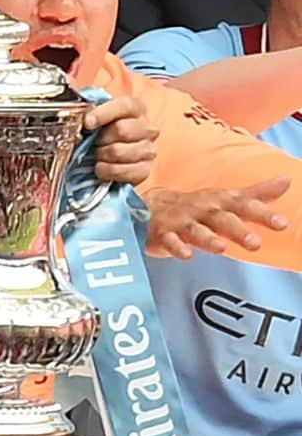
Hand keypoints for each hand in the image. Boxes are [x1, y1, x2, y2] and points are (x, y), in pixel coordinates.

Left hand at [84, 96, 157, 186]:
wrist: (105, 155)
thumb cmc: (100, 132)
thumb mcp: (95, 117)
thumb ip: (91, 113)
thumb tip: (85, 118)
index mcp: (137, 109)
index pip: (125, 106)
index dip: (104, 114)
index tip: (87, 123)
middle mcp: (147, 128)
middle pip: (122, 130)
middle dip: (100, 138)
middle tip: (93, 142)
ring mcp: (149, 150)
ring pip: (119, 152)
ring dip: (101, 155)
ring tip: (97, 154)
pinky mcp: (144, 170)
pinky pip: (122, 171)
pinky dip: (106, 171)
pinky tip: (102, 167)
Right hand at [145, 177, 290, 259]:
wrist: (150, 207)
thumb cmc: (195, 206)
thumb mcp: (226, 198)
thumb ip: (256, 194)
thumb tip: (287, 181)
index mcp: (219, 202)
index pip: (243, 205)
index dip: (262, 214)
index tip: (281, 223)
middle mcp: (201, 210)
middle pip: (220, 219)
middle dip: (237, 229)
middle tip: (255, 243)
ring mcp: (181, 222)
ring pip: (195, 230)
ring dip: (207, 238)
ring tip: (221, 247)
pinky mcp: (163, 234)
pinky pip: (169, 241)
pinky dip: (177, 247)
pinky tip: (186, 254)